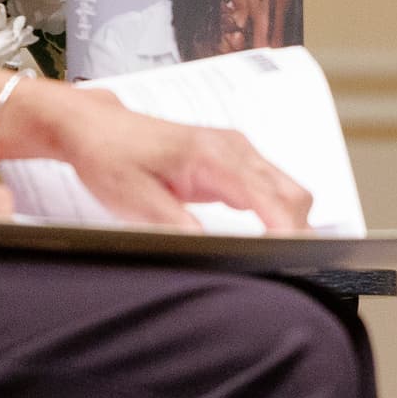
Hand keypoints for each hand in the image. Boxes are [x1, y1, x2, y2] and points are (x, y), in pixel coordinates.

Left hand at [6, 81, 312, 232]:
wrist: (97, 127)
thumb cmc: (111, 156)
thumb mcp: (133, 199)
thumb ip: (173, 225)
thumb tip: (207, 249)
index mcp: (210, 155)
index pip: (266, 196)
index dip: (286, 230)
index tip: (294, 258)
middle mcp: (232, 148)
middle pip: (291, 193)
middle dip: (299, 232)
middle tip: (293, 270)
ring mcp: (236, 151)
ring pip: (288, 190)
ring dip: (292, 223)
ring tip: (286, 259)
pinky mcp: (233, 160)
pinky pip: (272, 187)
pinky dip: (279, 213)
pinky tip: (271, 238)